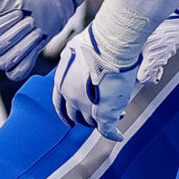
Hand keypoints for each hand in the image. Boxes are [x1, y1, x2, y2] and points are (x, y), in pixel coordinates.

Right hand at [0, 0, 87, 77]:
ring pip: (5, 62)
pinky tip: (36, 43)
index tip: (18, 12)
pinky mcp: (18, 63)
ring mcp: (2, 56)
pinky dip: (28, 60)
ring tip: (36, 29)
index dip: (3, 25)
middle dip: (17, 33)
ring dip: (24, 46)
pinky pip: (16, 73)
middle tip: (30, 19)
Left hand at [52, 23, 145, 139]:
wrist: (110, 44)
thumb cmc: (96, 42)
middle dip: (84, 117)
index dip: (64, 113)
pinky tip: (118, 135)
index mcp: (61, 81)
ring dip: (101, 121)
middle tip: (94, 118)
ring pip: (92, 121)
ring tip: (114, 117)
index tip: (69, 119)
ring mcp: (86, 105)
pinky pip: (107, 129)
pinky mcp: (103, 112)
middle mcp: (70, 96)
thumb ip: (75, 58)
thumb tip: (77, 53)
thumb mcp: (76, 50)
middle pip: (75, 115)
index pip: (59, 103)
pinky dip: (113, 133)